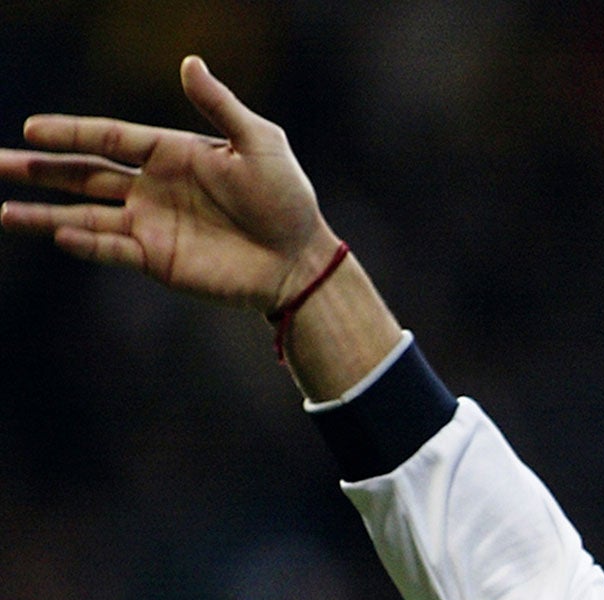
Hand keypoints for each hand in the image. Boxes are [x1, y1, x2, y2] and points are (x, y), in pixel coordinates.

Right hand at [0, 55, 334, 310]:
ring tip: (3, 211)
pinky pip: (113, 249)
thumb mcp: (260, 144)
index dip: (70, 133)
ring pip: (84, 215)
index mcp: (170, 153)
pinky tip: (60, 234)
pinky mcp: (158, 260)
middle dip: (39, 168)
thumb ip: (221, 106)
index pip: (108, 138)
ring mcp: (151, 225)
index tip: (31, 129)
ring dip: (44, 215)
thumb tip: (189, 62)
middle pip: (83, 174)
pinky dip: (87, 243)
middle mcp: (151, 187)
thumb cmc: (288, 198)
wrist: (301, 260)